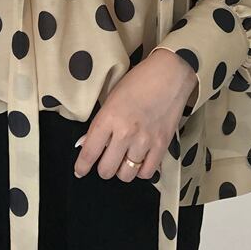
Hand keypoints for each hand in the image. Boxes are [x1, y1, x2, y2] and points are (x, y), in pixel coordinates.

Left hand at [73, 48, 197, 182]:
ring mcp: (145, 141)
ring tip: (124, 159)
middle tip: (106, 160)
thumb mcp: (112, 97)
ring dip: (122, 170)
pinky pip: (147, 172)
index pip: (89, 152)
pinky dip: (140, 170)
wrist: (170, 74)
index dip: (82, 166)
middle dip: (103, 167)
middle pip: (106, 169)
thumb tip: (88, 143)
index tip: (80, 171)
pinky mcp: (162, 145)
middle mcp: (125, 133)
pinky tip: (139, 160)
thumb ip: (101, 122)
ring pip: (126, 175)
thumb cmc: (139, 81)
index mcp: (109, 117)